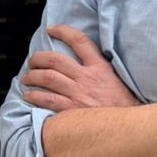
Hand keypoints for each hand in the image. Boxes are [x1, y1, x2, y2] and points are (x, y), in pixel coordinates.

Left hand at [21, 26, 138, 113]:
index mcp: (100, 67)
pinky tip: (29, 95)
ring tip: (26, 78)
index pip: (79, 41)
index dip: (63, 31)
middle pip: (54, 60)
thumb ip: (100, 70)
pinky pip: (48, 99)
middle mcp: (87, 78)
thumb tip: (83, 62)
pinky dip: (35, 96)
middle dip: (38, 58)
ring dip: (32, 76)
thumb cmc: (123, 106)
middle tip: (31, 62)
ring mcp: (78, 94)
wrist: (130, 127)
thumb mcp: (116, 80)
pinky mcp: (72, 111)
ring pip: (47, 78)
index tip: (51, 29)